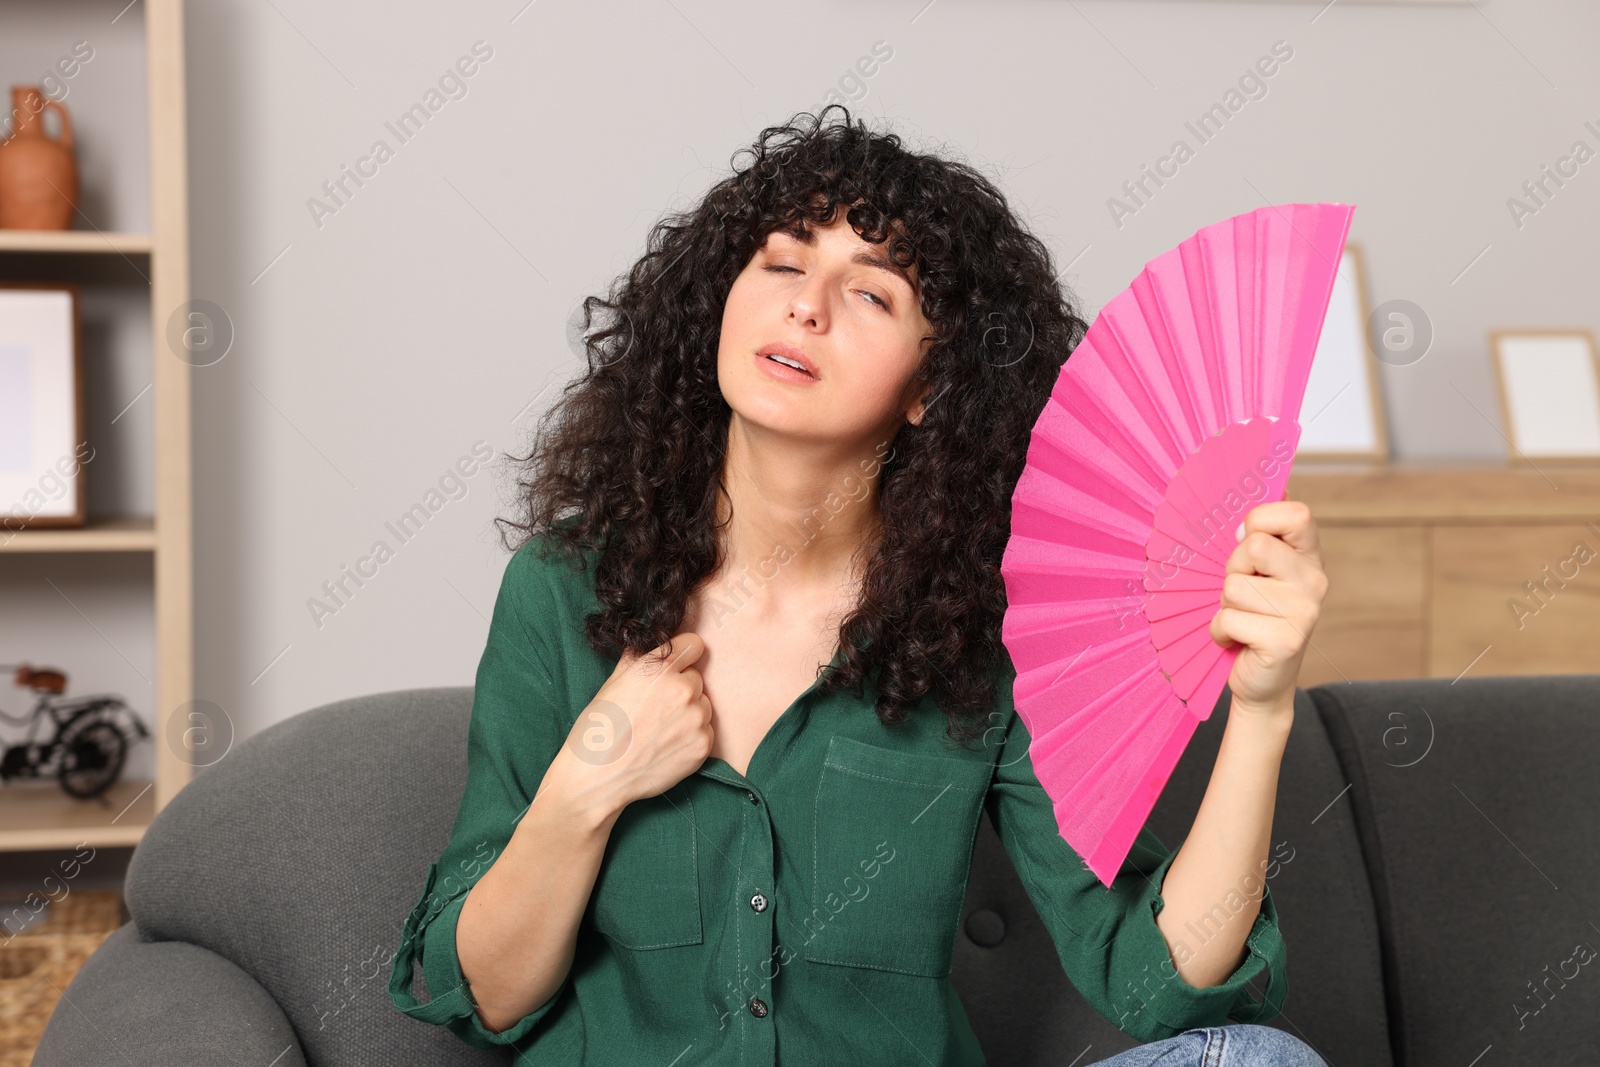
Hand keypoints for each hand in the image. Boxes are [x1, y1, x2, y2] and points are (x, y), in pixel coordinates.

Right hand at [561, 631, 714, 806]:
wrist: (598, 778)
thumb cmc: (599, 729)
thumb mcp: (613, 682)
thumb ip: (639, 657)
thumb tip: (652, 640)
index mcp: (658, 668)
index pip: (693, 644)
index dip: (682, 656)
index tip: (675, 667)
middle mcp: (682, 688)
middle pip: (696, 678)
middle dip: (681, 688)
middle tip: (656, 709)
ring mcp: (696, 718)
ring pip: (703, 705)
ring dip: (688, 713)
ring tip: (659, 730)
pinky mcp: (703, 745)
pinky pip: (706, 731)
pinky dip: (691, 737)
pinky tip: (666, 746)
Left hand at [1208, 497, 1327, 717]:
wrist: (1261, 681)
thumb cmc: (1250, 616)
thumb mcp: (1255, 572)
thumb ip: (1260, 535)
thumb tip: (1274, 483)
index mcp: (1309, 557)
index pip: (1296, 513)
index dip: (1261, 519)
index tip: (1248, 542)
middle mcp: (1315, 581)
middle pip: (1254, 546)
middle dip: (1232, 569)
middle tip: (1241, 594)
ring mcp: (1304, 612)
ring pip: (1235, 586)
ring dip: (1224, 605)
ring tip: (1241, 619)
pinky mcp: (1286, 641)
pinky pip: (1228, 619)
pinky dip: (1220, 632)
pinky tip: (1237, 641)